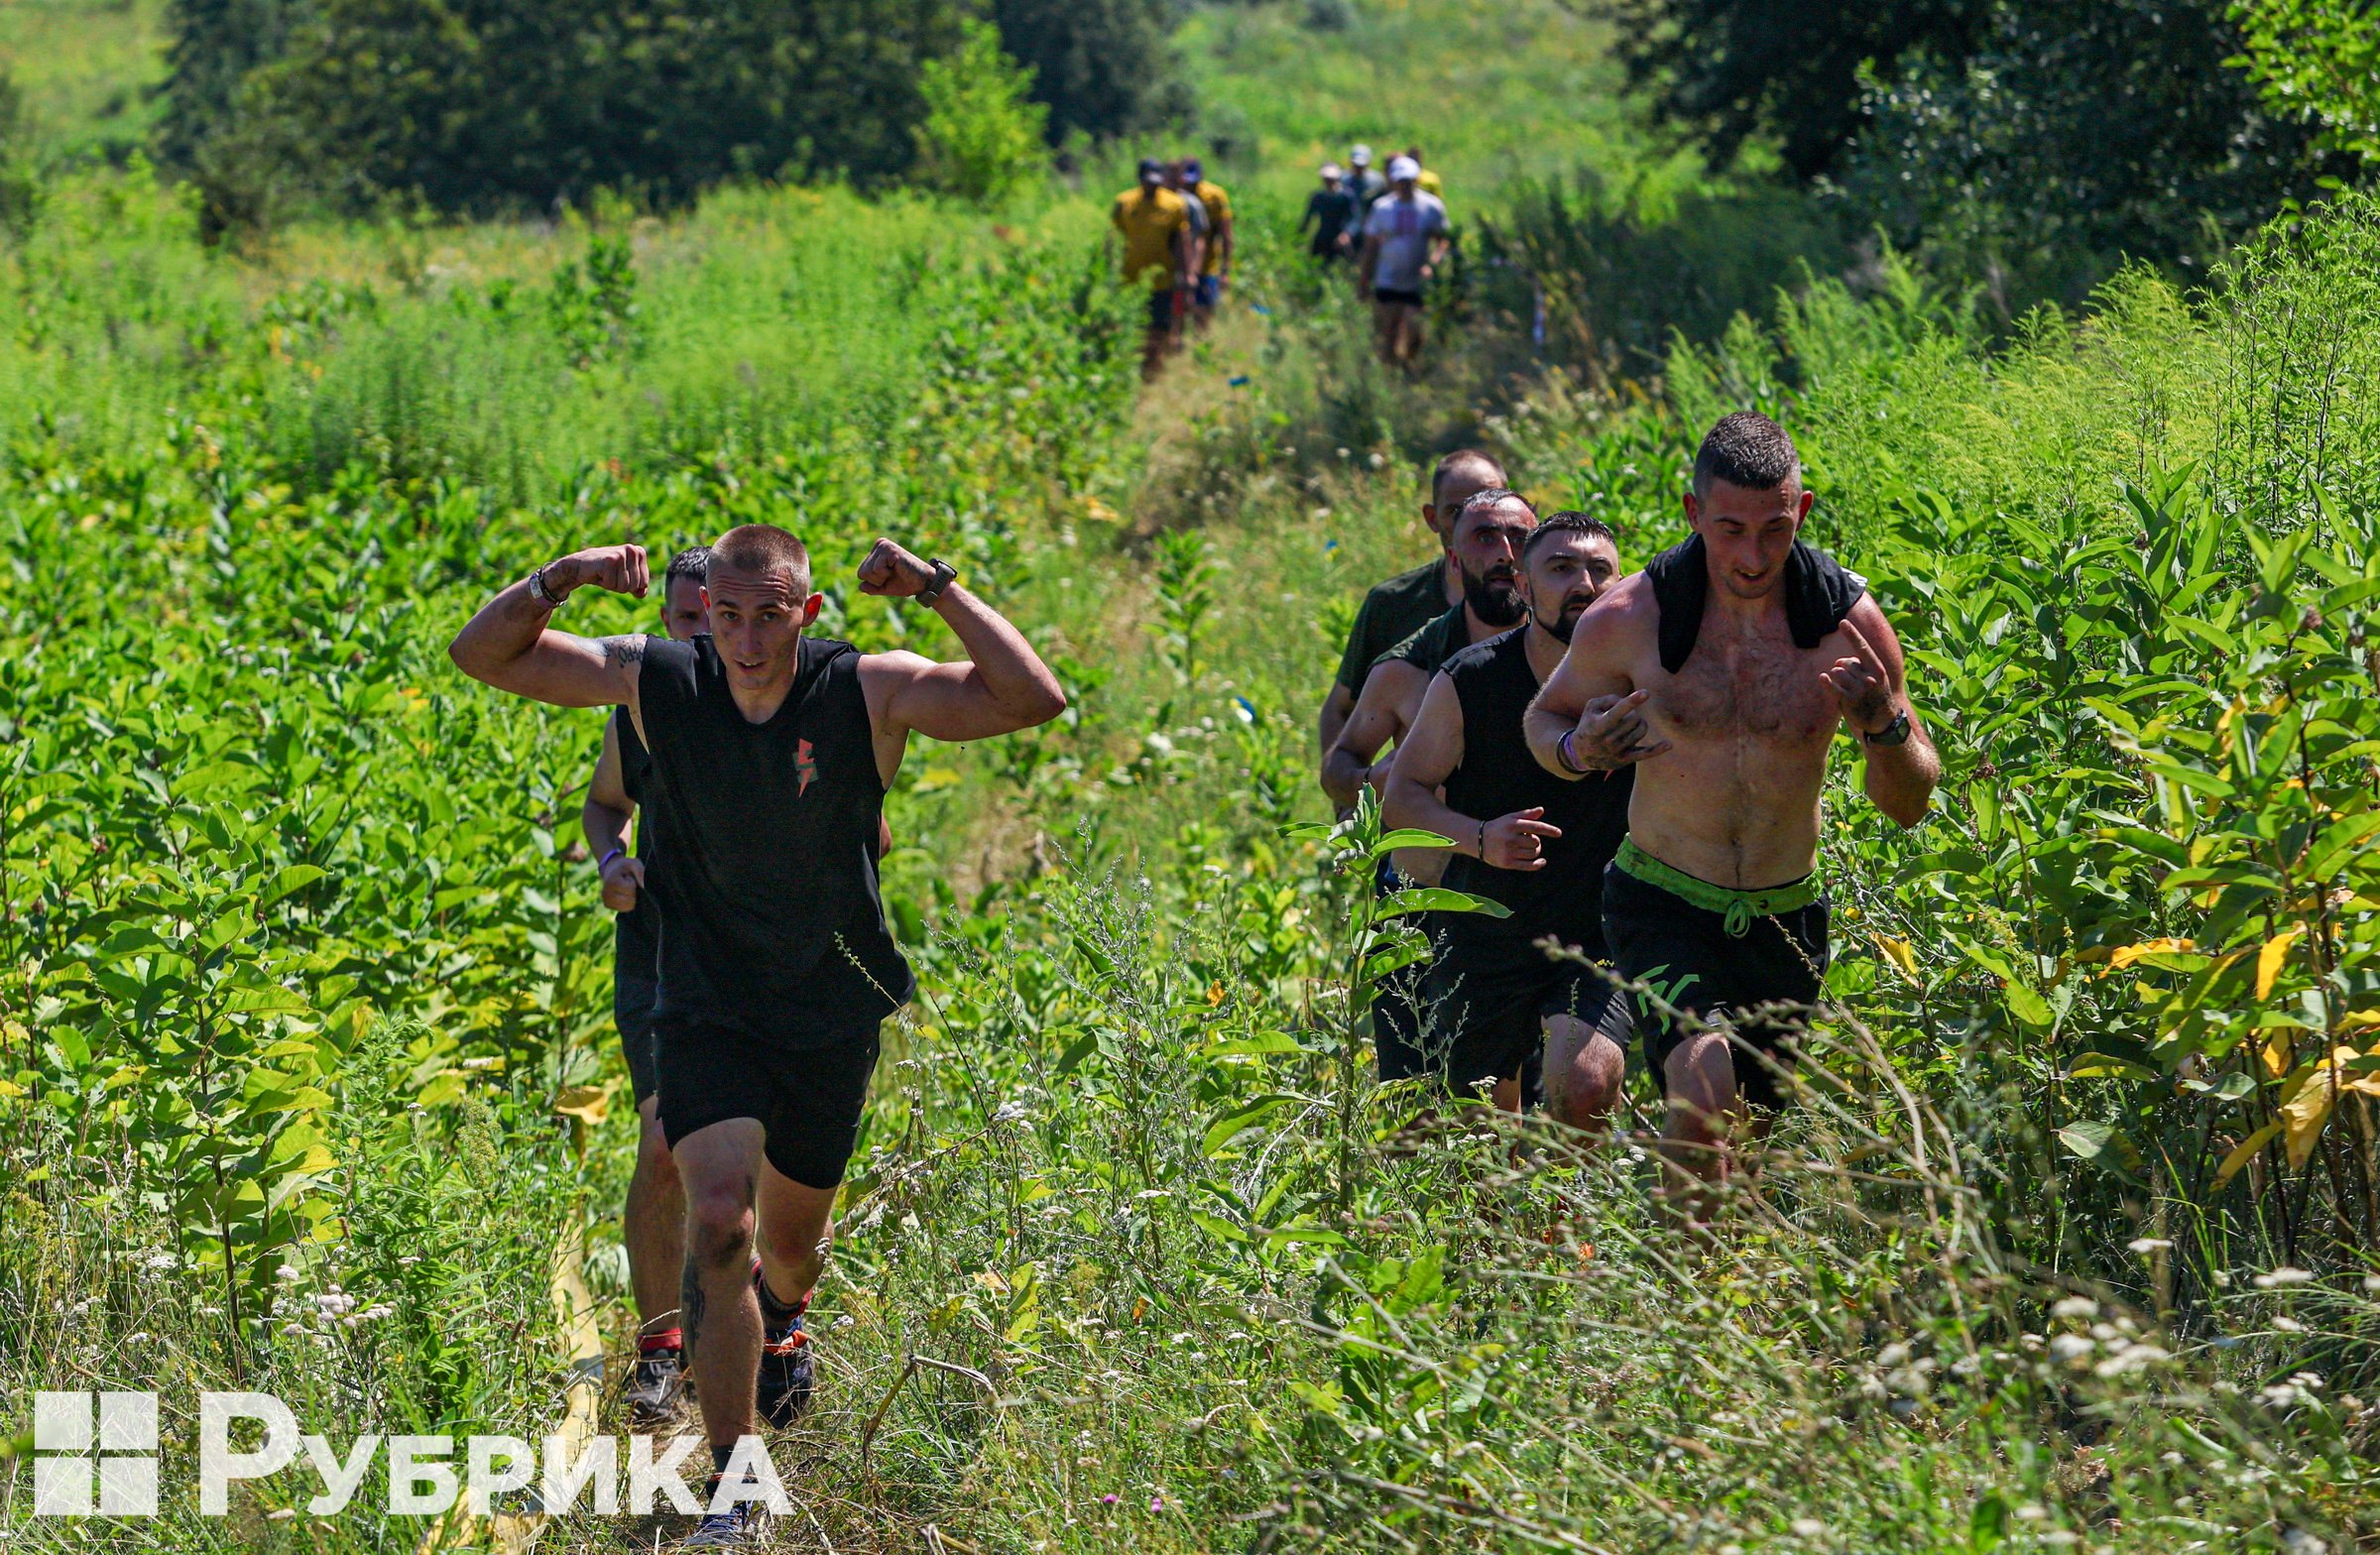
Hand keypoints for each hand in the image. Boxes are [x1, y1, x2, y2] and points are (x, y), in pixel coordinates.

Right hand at [551, 544, 648, 600]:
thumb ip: (637, 587)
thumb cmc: (605, 572)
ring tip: (605, 573)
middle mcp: (633, 550)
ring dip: (612, 585)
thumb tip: (642, 594)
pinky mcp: (610, 560)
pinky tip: (599, 573)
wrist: (580, 566)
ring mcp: (621, 554)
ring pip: (624, 586)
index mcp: (640, 552)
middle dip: (621, 586)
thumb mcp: (624, 580)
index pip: (644, 583)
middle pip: (635, 586)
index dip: (630, 585)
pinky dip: (604, 583)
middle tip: (610, 574)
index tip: (619, 575)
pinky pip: (612, 584)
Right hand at [599, 853, 645, 912]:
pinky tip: (624, 894)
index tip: (629, 878)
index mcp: (612, 882)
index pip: (631, 890)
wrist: (611, 869)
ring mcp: (606, 901)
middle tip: (628, 884)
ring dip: (631, 898)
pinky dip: (628, 902)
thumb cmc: (625, 866)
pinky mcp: (608, 905)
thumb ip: (640, 872)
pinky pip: (625, 909)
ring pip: (629, 907)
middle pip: (631, 901)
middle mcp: (606, 894)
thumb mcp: (634, 863)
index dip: (634, 884)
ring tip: (626, 888)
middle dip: (634, 893)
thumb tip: (644, 886)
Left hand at [857, 539, 936, 598]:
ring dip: (882, 578)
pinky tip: (897, 568)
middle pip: (862, 572)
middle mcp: (879, 544)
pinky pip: (877, 569)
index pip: (861, 573)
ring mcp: (884, 545)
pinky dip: (886, 574)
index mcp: (877, 551)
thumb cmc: (906, 583)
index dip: (874, 582)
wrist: (924, 582)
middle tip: (893, 575)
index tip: (889, 577)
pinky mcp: (890, 550)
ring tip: (895, 571)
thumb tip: (860, 587)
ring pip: (868, 571)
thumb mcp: (885, 587)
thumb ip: (872, 587)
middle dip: (877, 580)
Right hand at [1482, 807, 1561, 869]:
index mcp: (1513, 825)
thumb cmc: (1499, 827)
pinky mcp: (1507, 863)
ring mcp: (1508, 851)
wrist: (1478, 840)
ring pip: (1533, 853)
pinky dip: (1538, 864)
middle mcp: (1510, 838)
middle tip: (1528, 840)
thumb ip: (1526, 815)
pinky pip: (1528, 865)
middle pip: (1536, 842)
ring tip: (1527, 848)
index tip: (1558, 833)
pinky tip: (1542, 862)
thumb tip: (1541, 810)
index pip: (1536, 827)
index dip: (1549, 830)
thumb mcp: (1511, 818)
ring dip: (1535, 851)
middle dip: (1536, 841)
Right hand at [1571, 690, 1670, 768]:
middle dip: (1633, 713)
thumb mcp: (1591, 708)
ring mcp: (1618, 750)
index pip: (1617, 712)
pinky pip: (1645, 754)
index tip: (1646, 692)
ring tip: (1630, 725)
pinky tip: (1669, 744)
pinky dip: (1657, 749)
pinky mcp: (1625, 759)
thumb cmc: (1589, 725)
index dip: (1631, 702)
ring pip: (1641, 730)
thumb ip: (1608, 699)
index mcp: (1599, 725)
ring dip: (1639, 723)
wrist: (1581, 753)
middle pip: (1634, 719)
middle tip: (1625, 716)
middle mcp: (1608, 739)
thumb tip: (1626, 701)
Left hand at [1819, 617, 1896, 733]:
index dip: (1852, 634)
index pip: (1862, 647)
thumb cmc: (1877, 695)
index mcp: (1877, 668)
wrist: (1883, 721)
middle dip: (1842, 667)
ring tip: (1849, 689)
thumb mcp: (1877, 677)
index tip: (1842, 621)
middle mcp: (1869, 677)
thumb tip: (1838, 662)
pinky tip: (1823, 677)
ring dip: (1837, 678)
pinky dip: (1826, 682)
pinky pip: (1833, 687)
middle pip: (1843, 662)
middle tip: (1851, 681)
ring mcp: (1859, 689)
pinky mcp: (1849, 701)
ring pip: (1836, 672)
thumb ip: (1861, 666)